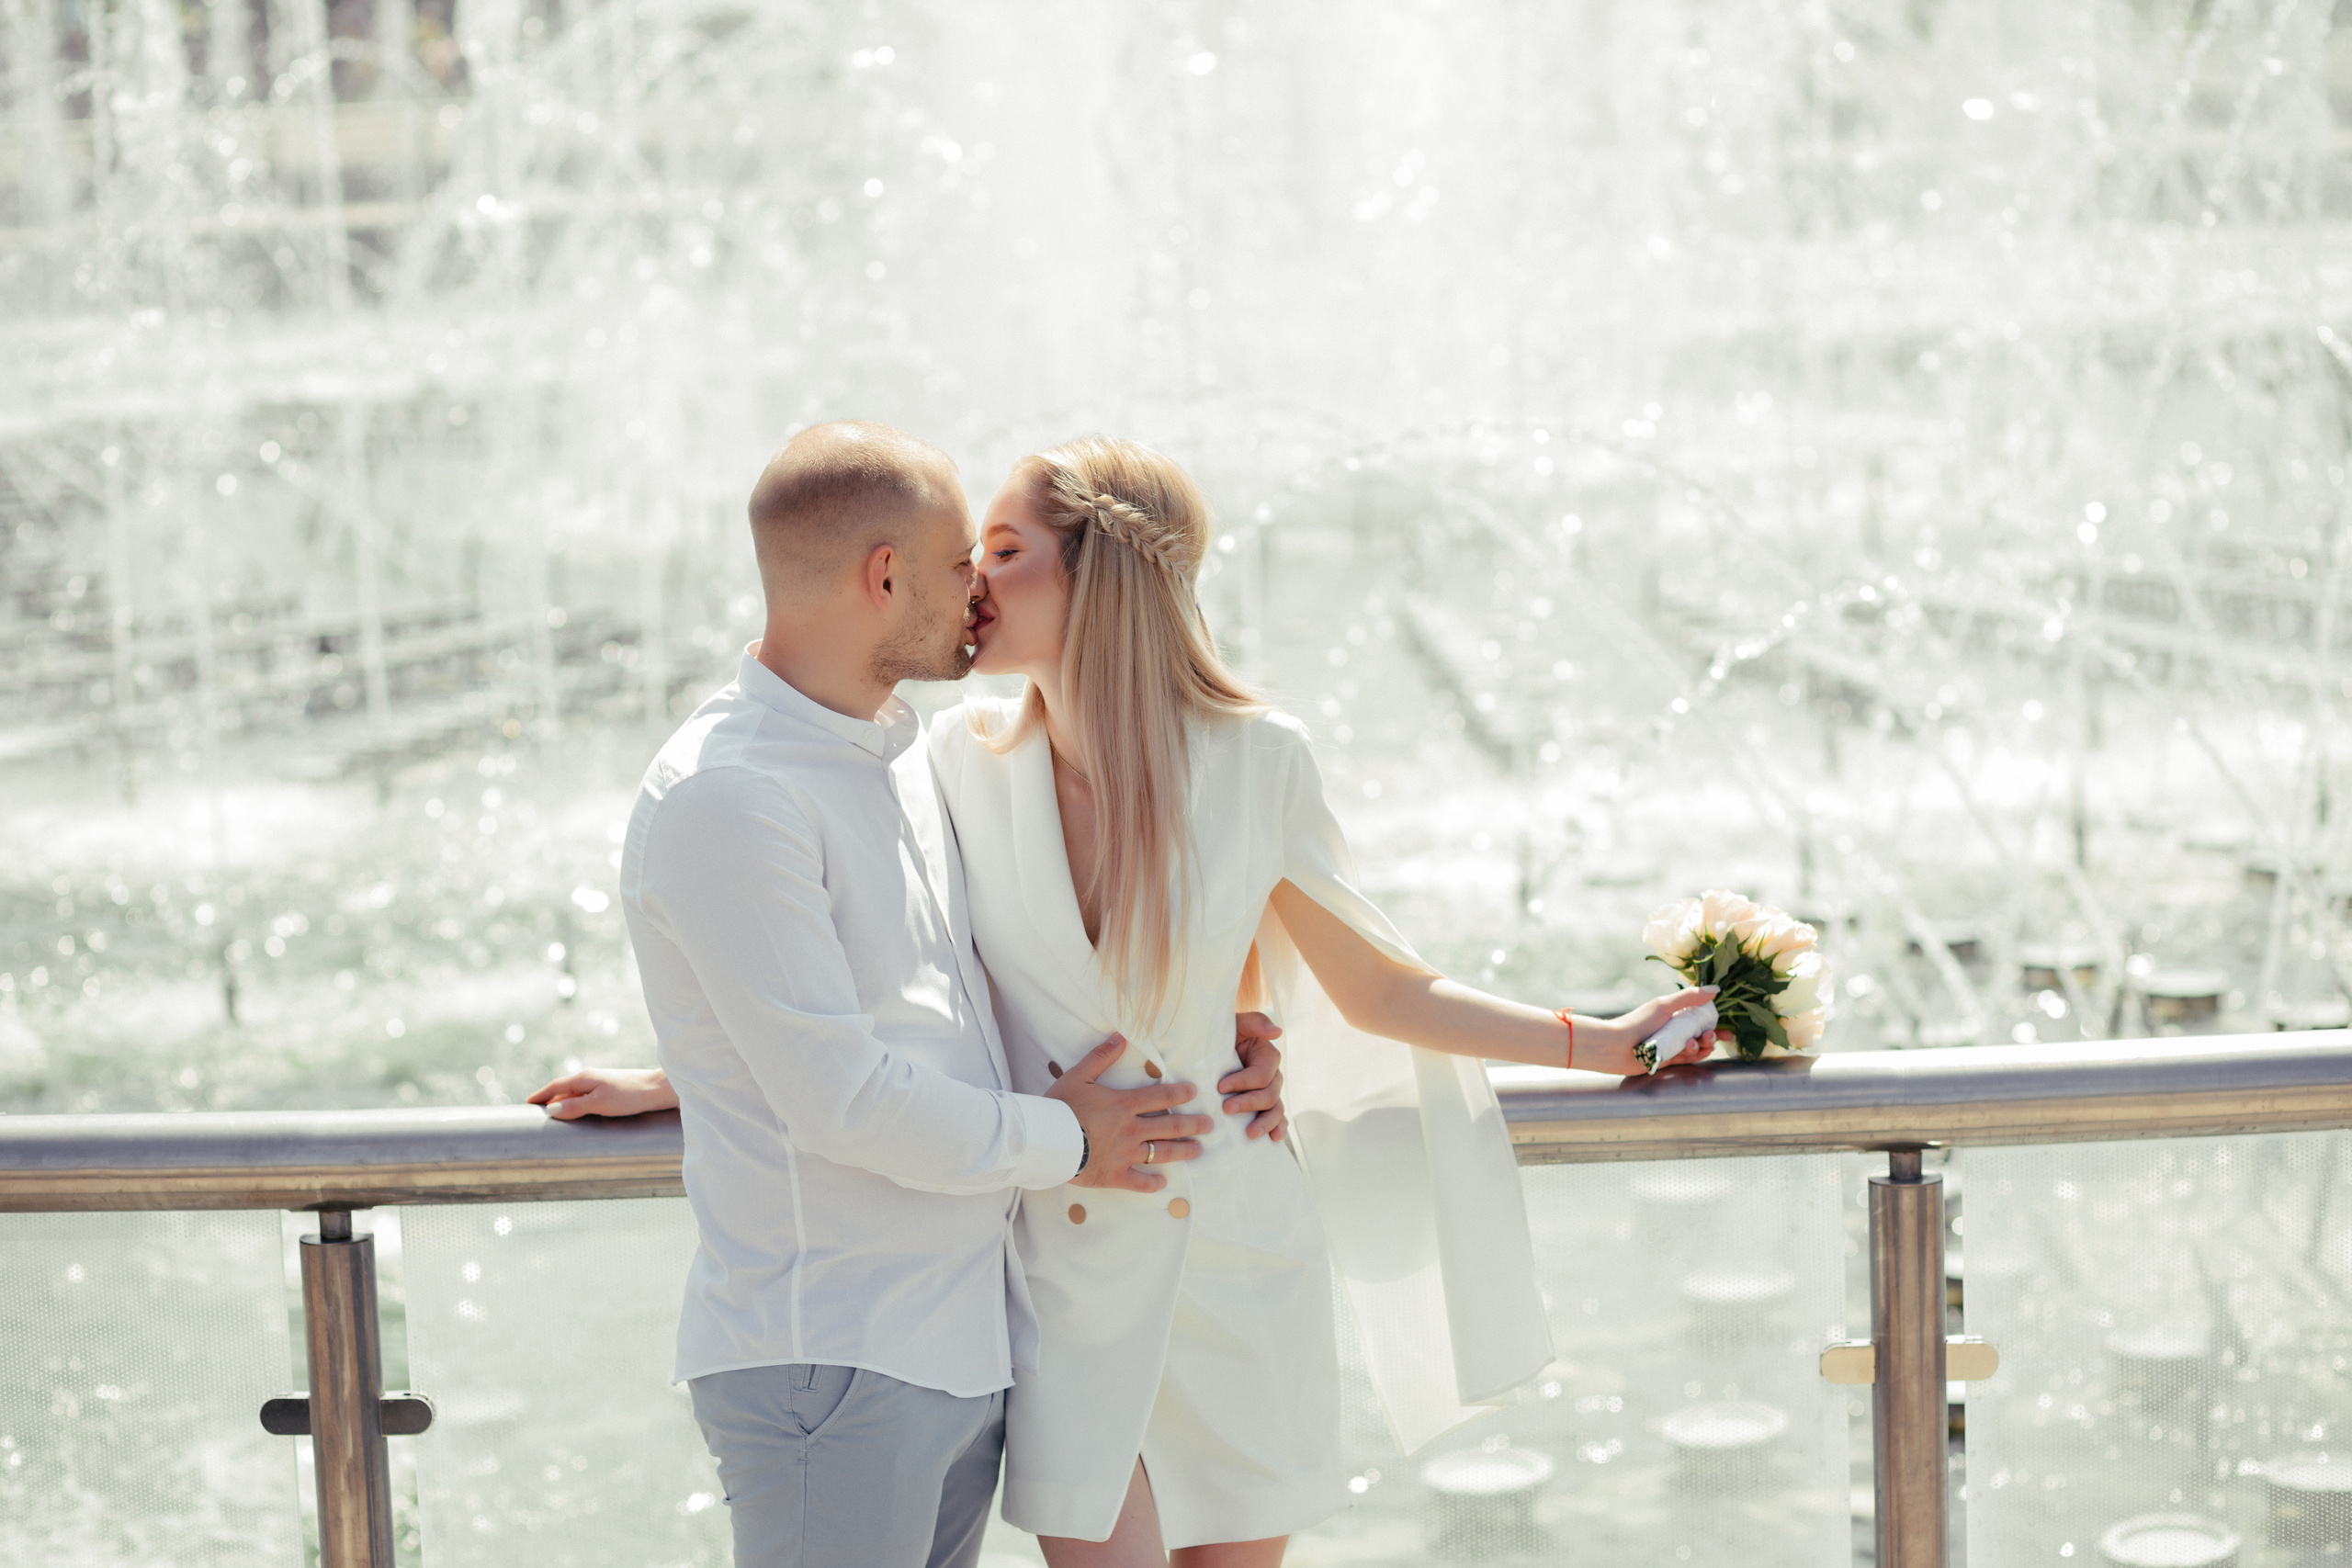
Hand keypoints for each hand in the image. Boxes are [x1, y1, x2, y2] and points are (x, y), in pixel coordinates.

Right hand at [527, 1066, 676, 1119]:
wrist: (658, 1089)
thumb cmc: (629, 1095)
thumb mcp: (599, 1103)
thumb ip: (575, 1105)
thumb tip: (551, 1109)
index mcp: (584, 1078)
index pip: (555, 1086)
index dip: (541, 1095)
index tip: (528, 1103)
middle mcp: (590, 1078)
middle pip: (564, 1089)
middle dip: (549, 1098)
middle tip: (536, 1112)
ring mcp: (601, 1083)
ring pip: (575, 1093)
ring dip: (563, 1102)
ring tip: (553, 1114)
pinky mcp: (611, 1090)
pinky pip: (586, 1096)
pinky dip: (577, 1103)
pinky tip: (579, 1111)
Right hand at [1045, 1036, 1213, 1192]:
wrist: (1047, 1141)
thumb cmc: (1060, 1107)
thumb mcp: (1078, 1076)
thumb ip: (1101, 1057)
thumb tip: (1120, 1037)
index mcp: (1125, 1104)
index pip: (1161, 1096)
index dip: (1180, 1093)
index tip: (1194, 1092)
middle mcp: (1132, 1129)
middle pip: (1170, 1126)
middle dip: (1193, 1124)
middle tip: (1210, 1124)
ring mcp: (1126, 1154)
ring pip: (1162, 1153)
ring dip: (1182, 1151)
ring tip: (1197, 1150)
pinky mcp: (1116, 1175)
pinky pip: (1140, 1182)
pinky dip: (1152, 1183)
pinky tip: (1163, 1183)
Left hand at [1219, 1013, 1286, 1140]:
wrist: (1213, 1046)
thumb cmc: (1224, 1033)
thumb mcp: (1237, 1023)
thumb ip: (1256, 1022)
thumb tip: (1277, 1032)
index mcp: (1267, 1056)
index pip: (1261, 1074)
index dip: (1243, 1082)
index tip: (1220, 1087)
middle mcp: (1272, 1076)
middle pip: (1269, 1095)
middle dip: (1249, 1103)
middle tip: (1226, 1109)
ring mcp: (1269, 1092)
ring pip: (1275, 1110)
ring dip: (1265, 1123)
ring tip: (1250, 1134)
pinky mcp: (1263, 1105)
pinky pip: (1277, 1118)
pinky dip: (1277, 1128)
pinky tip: (1273, 1139)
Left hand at [1574, 987, 1726, 1076]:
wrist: (1617, 1046)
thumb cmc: (1639, 1022)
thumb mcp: (1665, 1006)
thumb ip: (1690, 998)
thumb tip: (1716, 990)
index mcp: (1674, 1014)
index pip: (1700, 1018)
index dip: (1716, 1024)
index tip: (1729, 1030)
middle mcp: (1674, 1029)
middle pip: (1701, 1034)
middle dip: (1710, 1037)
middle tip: (1711, 1037)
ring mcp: (1671, 1045)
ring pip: (1696, 1047)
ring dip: (1700, 1046)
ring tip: (1694, 1043)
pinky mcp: (1668, 1059)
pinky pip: (1687, 1059)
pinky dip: (1693, 1055)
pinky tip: (1694, 1050)